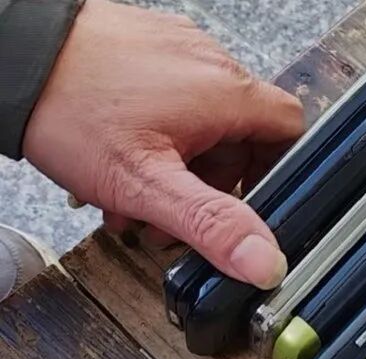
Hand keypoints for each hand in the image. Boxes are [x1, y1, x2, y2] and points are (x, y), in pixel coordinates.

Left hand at [23, 0, 304, 288]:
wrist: (9, 56)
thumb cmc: (69, 109)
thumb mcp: (147, 184)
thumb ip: (213, 224)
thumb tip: (266, 261)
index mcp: (226, 94)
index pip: (291, 130)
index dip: (283, 171)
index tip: (255, 201)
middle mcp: (209, 62)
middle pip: (242, 133)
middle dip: (213, 181)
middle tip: (176, 210)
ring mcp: (176, 48)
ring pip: (203, 118)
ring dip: (180, 163)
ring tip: (137, 191)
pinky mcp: (145, 44)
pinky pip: (172, 95)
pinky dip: (158, 132)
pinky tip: (123, 154)